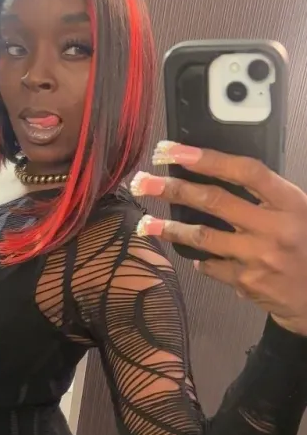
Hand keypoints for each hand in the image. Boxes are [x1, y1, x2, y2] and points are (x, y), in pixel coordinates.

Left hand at [131, 141, 306, 335]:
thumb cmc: (305, 245)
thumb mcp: (298, 212)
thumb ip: (264, 195)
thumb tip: (214, 175)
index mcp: (290, 203)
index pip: (245, 171)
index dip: (207, 158)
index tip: (174, 151)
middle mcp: (274, 228)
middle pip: (214, 201)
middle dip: (173, 188)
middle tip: (144, 181)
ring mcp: (259, 257)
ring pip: (203, 236)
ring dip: (170, 228)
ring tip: (147, 223)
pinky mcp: (247, 282)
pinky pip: (211, 266)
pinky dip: (199, 259)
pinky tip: (194, 256)